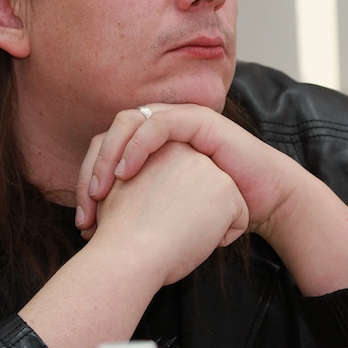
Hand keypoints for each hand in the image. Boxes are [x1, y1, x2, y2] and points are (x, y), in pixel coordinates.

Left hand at [76, 103, 300, 241]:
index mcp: (151, 146)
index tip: (84, 221)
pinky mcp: (197, 120)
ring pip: (128, 122)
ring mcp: (178, 119)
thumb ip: (137, 207)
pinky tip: (126, 173)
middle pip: (110, 134)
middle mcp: (161, 126)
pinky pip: (158, 123)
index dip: (87, 180)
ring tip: (100, 190)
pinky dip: (137, 145)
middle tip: (86, 207)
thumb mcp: (167, 210)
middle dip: (91, 168)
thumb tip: (96, 228)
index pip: (105, 150)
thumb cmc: (214, 210)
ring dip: (108, 154)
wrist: (263, 202)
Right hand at [93, 141, 248, 284]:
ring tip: (175, 230)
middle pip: (202, 192)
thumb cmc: (119, 229)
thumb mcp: (124, 187)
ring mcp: (207, 165)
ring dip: (203, 224)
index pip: (184, 183)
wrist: (127, 251)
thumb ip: (144, 175)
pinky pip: (236, 222)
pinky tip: (194, 237)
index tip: (147, 218)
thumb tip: (161, 189)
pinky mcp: (225, 186)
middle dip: (187, 213)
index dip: (168, 207)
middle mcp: (185, 149)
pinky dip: (220, 237)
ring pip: (220, 206)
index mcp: (161, 148)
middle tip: (161, 225)